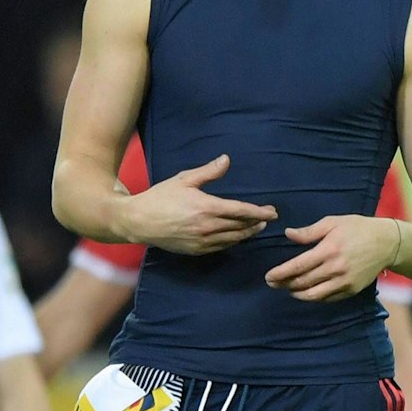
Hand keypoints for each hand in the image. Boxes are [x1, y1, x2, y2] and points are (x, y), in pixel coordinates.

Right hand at [125, 155, 277, 254]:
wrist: (139, 221)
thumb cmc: (160, 197)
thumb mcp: (184, 180)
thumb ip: (208, 172)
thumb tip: (226, 160)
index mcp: (207, 207)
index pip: (241, 211)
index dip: (259, 212)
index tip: (272, 212)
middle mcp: (208, 227)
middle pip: (241, 226)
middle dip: (257, 223)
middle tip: (267, 218)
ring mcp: (203, 241)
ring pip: (233, 239)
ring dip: (248, 234)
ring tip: (257, 228)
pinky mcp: (197, 251)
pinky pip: (221, 247)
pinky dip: (233, 242)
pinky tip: (237, 237)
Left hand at [265, 215, 397, 301]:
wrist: (386, 243)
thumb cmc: (358, 228)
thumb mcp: (333, 222)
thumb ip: (309, 232)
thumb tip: (288, 234)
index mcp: (328, 250)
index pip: (298, 266)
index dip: (280, 273)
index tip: (268, 276)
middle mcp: (335, 269)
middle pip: (303, 282)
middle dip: (284, 284)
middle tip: (273, 283)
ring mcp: (344, 282)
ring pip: (314, 295)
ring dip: (297, 294)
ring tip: (289, 289)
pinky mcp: (351, 290)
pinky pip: (328, 298)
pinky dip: (314, 297)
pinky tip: (307, 292)